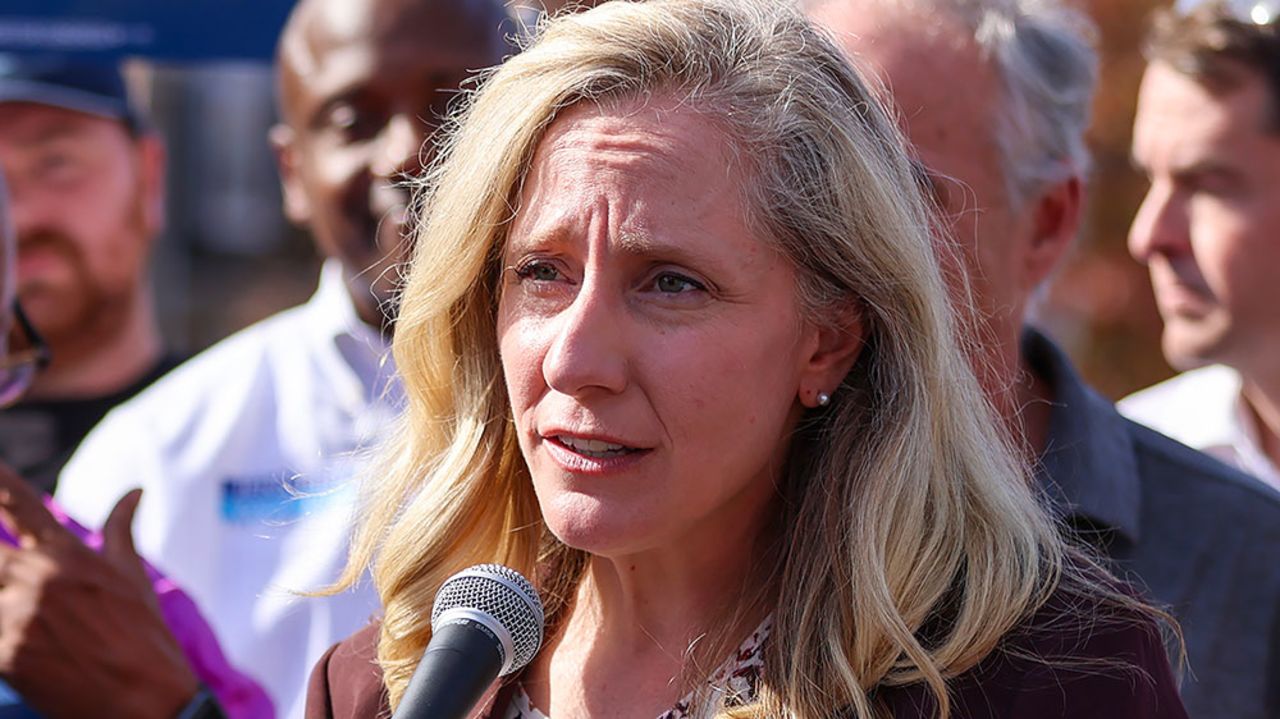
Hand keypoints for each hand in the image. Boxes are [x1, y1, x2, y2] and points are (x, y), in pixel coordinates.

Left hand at [0, 463, 199, 718]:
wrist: (144, 700)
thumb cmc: (143, 636)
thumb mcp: (132, 578)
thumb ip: (121, 529)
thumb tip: (136, 491)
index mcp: (67, 554)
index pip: (17, 501)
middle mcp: (37, 577)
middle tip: (1, 561)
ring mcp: (16, 615)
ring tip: (10, 594)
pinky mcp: (4, 653)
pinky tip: (7, 630)